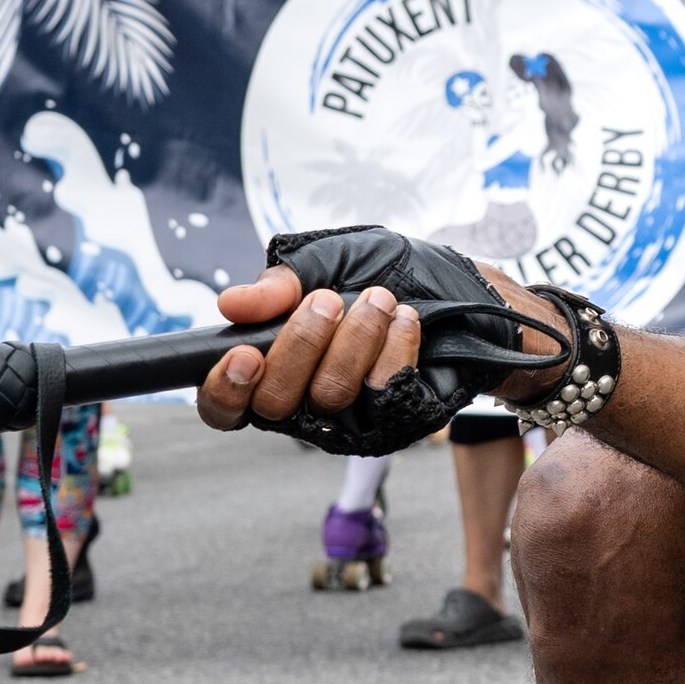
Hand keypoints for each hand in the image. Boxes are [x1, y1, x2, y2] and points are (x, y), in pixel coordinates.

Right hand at [193, 259, 536, 434]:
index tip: (244, 353)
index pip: (224, 407)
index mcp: (272, 368)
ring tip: (379, 300)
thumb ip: (281, 283)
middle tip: (329, 300)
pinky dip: (393, 349)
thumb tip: (232, 304)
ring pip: (329, 397)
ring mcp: (350, 420)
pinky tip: (405, 320)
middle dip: (300, 343)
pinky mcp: (396, 422)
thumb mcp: (330, 261)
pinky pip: (382, 397)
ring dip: (354, 338)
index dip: (224, 389)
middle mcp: (304, 404)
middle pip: (274, 404)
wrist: (461, 290)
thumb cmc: (385, 273)